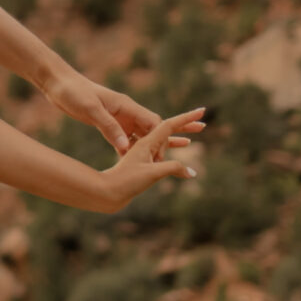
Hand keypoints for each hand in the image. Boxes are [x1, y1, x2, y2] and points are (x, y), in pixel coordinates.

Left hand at [39, 58, 159, 154]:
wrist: (58, 84)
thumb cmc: (74, 92)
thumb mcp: (91, 109)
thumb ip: (109, 127)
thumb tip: (126, 147)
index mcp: (127, 105)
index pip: (154, 122)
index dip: (160, 139)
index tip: (157, 156)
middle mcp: (126, 112)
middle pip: (150, 130)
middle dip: (156, 146)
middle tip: (157, 166)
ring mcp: (117, 119)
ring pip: (138, 136)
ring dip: (145, 149)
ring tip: (150, 167)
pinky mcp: (107, 125)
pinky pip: (123, 140)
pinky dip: (128, 151)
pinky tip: (129, 164)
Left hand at [90, 109, 205, 211]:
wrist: (96, 188)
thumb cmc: (120, 180)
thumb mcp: (147, 172)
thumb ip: (170, 168)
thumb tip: (190, 171)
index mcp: (143, 138)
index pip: (167, 124)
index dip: (186, 118)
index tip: (201, 112)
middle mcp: (138, 139)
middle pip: (164, 129)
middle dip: (184, 127)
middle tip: (204, 125)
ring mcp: (133, 147)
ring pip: (157, 141)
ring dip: (173, 141)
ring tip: (190, 142)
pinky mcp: (128, 157)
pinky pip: (148, 151)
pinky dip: (159, 153)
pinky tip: (164, 157)